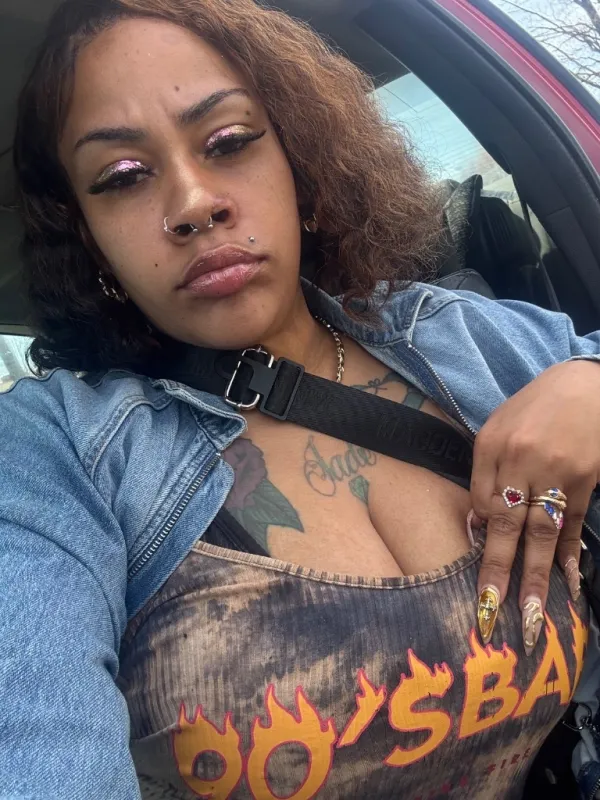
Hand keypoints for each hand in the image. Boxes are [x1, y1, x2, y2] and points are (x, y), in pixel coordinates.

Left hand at [470, 361, 599, 654]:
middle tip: (490, 616)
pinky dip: (570, 555)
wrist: (588, 383)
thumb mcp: (499, 425)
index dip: (482, 535)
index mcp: (493, 444)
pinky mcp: (587, 480)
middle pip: (506, 525)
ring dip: (537, 578)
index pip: (481, 502)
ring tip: (532, 617)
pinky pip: (574, 524)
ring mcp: (558, 472)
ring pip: (542, 534)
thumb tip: (482, 520)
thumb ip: (487, 470)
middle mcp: (522, 460)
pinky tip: (569, 585)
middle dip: (499, 574)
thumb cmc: (537, 405)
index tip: (481, 566)